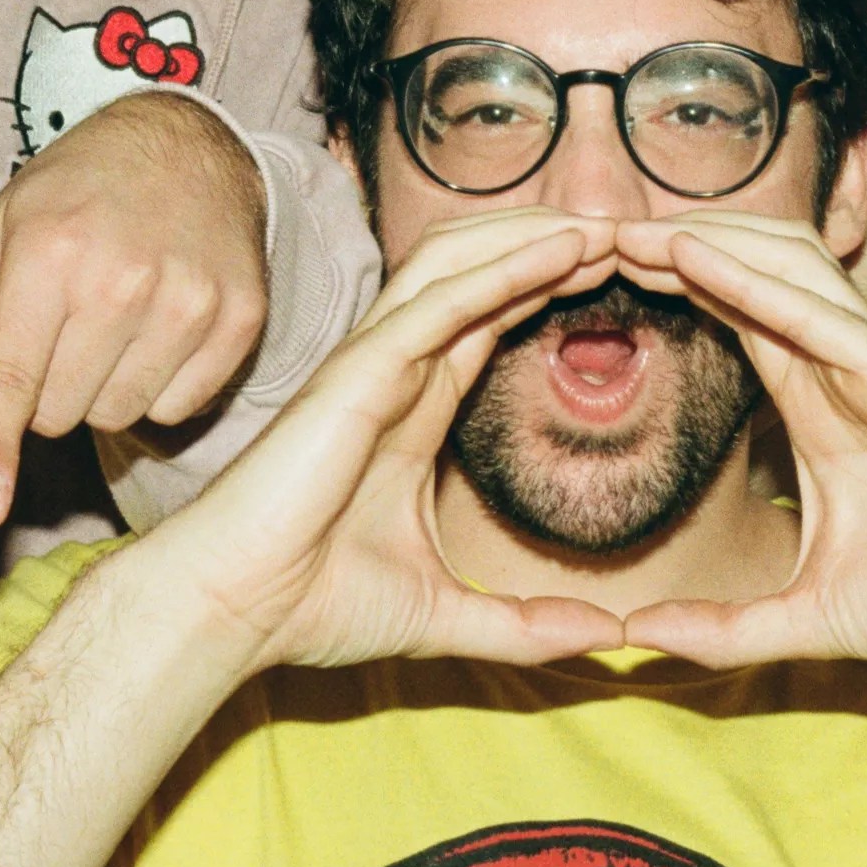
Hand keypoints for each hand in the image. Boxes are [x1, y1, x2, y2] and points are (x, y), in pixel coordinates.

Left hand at [0, 92, 271, 526]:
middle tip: (65, 332)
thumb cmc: (83, 187)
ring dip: (104, 392)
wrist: (193, 144)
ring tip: (116, 327)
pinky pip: (179, 406)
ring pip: (118, 415)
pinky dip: (161, 387)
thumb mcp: (4, 226)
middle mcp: (122, 281)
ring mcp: (188, 302)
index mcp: (51, 254)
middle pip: (59, 412)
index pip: (10, 379)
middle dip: (48, 391)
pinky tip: (161, 332)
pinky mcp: (239, 319)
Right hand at [142, 209, 625, 672]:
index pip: (494, 317)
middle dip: (554, 243)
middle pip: (483, 270)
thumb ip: (525, 625)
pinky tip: (564, 252)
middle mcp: (396, 370)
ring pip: (462, 264)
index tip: (623, 276)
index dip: (551, 285)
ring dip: (537, 237)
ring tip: (610, 227)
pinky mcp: (360, 371)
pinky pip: (443, 302)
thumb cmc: (310, 605)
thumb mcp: (444, 617)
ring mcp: (375, 363)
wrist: (233, 615)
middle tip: (634, 235)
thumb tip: (606, 639)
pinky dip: (505, 269)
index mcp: (414, 406)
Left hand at [611, 215, 866, 667]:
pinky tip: (693, 260)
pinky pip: (818, 312)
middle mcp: (842, 369)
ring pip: (783, 268)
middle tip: (592, 237)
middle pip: (752, 270)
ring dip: (706, 244)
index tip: (599, 277)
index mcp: (818, 406)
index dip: (676, 286)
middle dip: (678, 247)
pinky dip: (753, 281)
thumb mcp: (805, 617)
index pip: (736, 317)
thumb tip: (638, 640)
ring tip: (629, 233)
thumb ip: (723, 629)